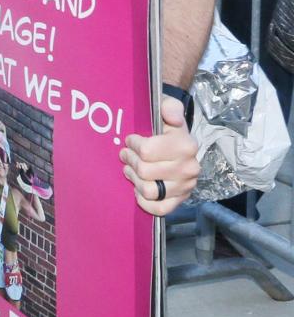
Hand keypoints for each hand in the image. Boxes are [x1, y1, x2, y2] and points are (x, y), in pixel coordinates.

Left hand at [119, 96, 198, 215]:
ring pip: (149, 191)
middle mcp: (190, 167)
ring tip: (131, 170)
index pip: (146, 151)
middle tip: (127, 155)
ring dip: (134, 180)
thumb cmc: (165, 123)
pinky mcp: (180, 200)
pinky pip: (159, 209)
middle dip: (130, 161)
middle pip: (144, 171)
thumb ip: (169, 107)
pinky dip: (145, 202)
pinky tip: (138, 189)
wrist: (177, 139)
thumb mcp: (166, 107)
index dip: (133, 145)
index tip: (131, 140)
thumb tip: (172, 116)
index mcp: (186, 145)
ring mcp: (186, 186)